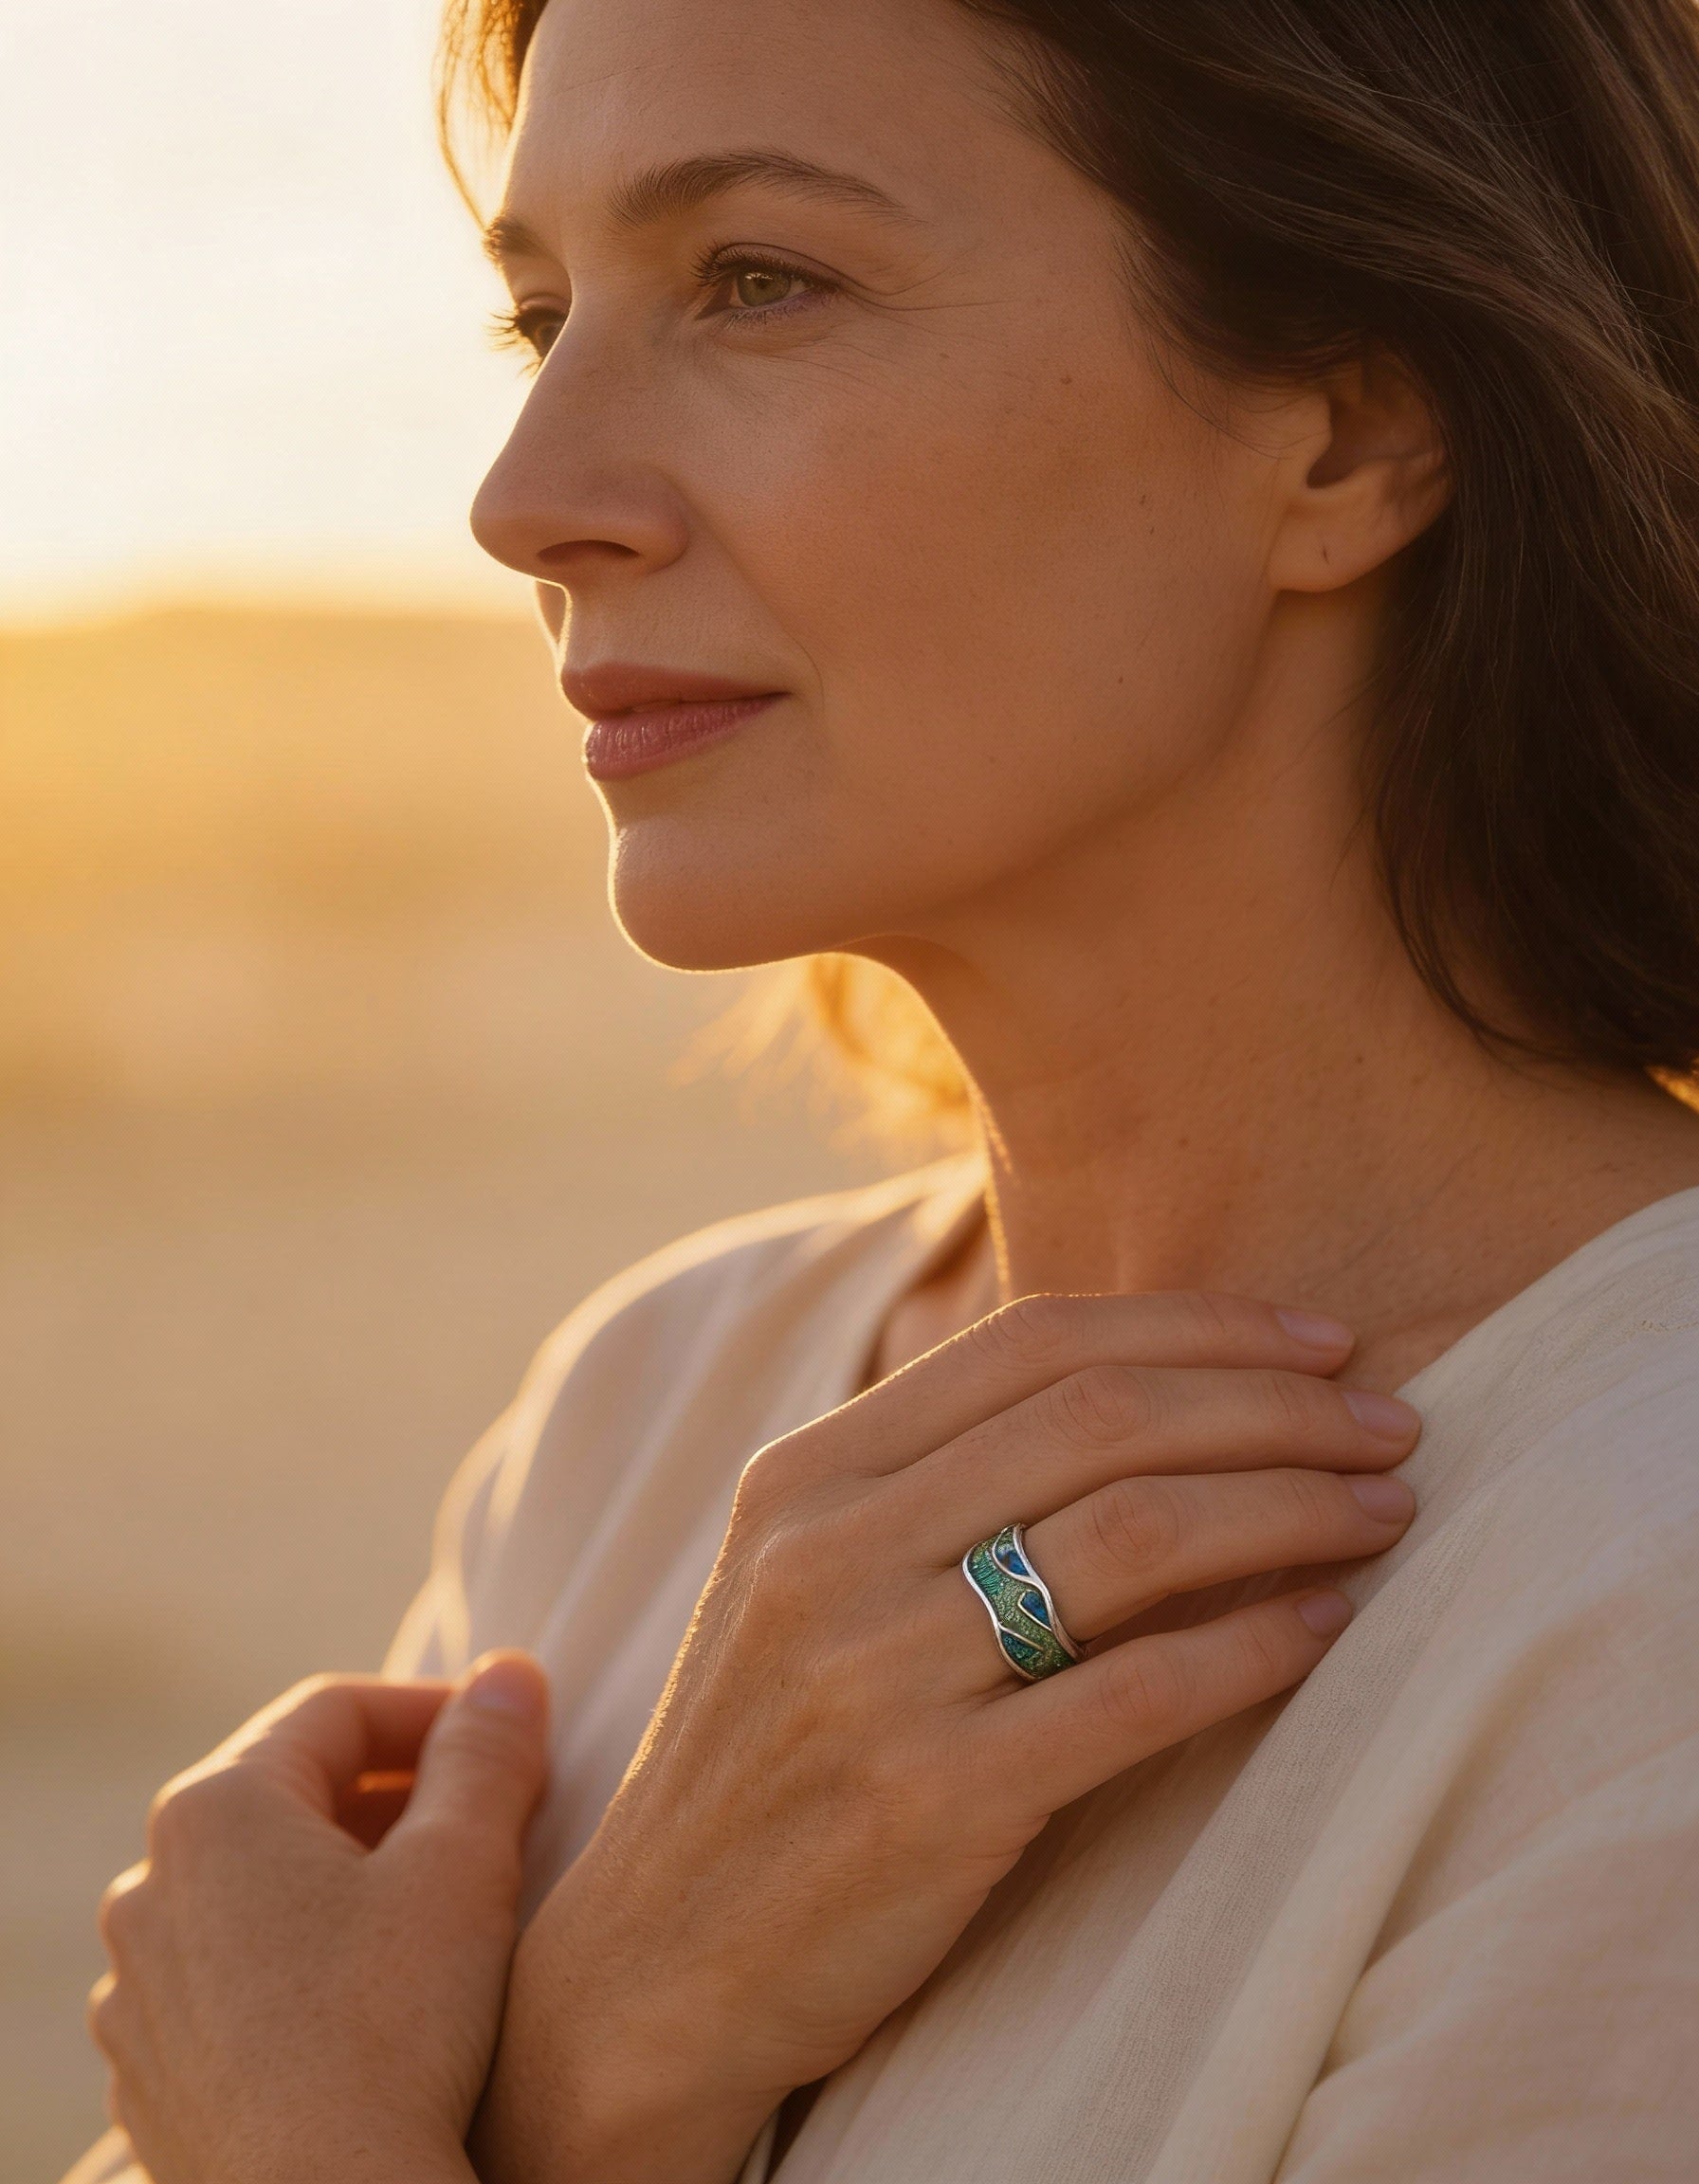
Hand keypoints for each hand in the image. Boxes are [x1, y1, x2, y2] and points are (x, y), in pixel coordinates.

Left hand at [89, 1654, 548, 2183]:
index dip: (436, 1711)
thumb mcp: (464, 1864)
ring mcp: (140, 1989)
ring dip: (348, 1880)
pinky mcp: (152, 2075)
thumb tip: (510, 1674)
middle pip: (291, 1796)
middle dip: (396, 1797)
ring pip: (260, 1891)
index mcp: (216, 1810)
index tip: (508, 1742)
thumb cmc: (395, 2033)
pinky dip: (303, 1963)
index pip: (337, 1711)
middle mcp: (151, 1887)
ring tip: (438, 1914)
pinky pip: (232, 1980)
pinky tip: (374, 2004)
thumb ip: (487, 1752)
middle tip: (489, 1823)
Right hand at [475, 1292, 1419, 2183]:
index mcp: (805, 1475)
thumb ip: (935, 1478)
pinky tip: (1326, 1625)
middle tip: (1389, 1422)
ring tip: (1384, 1511)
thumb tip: (1150, 1392)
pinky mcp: (924, 1802)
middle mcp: (829, 1550)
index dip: (1201, 1326)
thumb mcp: (809, 1578)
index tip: (1321, 1341)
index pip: (1034, 1343)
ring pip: (1133, 1535)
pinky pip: (1134, 1695)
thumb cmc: (772, 1752)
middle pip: (1102, 1420)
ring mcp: (871, 1673)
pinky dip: (1254, 1647)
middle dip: (1276, 1405)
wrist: (657, 1962)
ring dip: (1290, 1508)